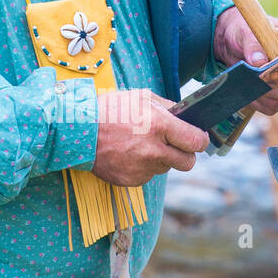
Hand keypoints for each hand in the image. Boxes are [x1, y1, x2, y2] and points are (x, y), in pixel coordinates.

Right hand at [91, 88, 209, 185]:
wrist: (77, 130)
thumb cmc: (110, 109)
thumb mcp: (141, 97)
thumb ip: (168, 108)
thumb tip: (188, 116)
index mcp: (159, 126)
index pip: (197, 142)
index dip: (200, 140)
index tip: (197, 137)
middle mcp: (153, 150)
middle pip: (188, 162)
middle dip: (185, 153)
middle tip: (175, 144)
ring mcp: (141, 168)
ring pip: (166, 168)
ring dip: (160, 159)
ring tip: (140, 144)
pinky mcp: (130, 180)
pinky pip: (147, 176)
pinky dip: (143, 167)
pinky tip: (128, 154)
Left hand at [213, 7, 277, 116]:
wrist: (229, 42)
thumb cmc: (243, 31)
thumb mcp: (245, 32)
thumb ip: (252, 44)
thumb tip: (259, 61)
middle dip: (273, 87)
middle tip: (255, 79)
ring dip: (262, 95)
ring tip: (246, 81)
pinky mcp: (274, 93)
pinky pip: (270, 107)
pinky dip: (256, 102)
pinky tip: (246, 90)